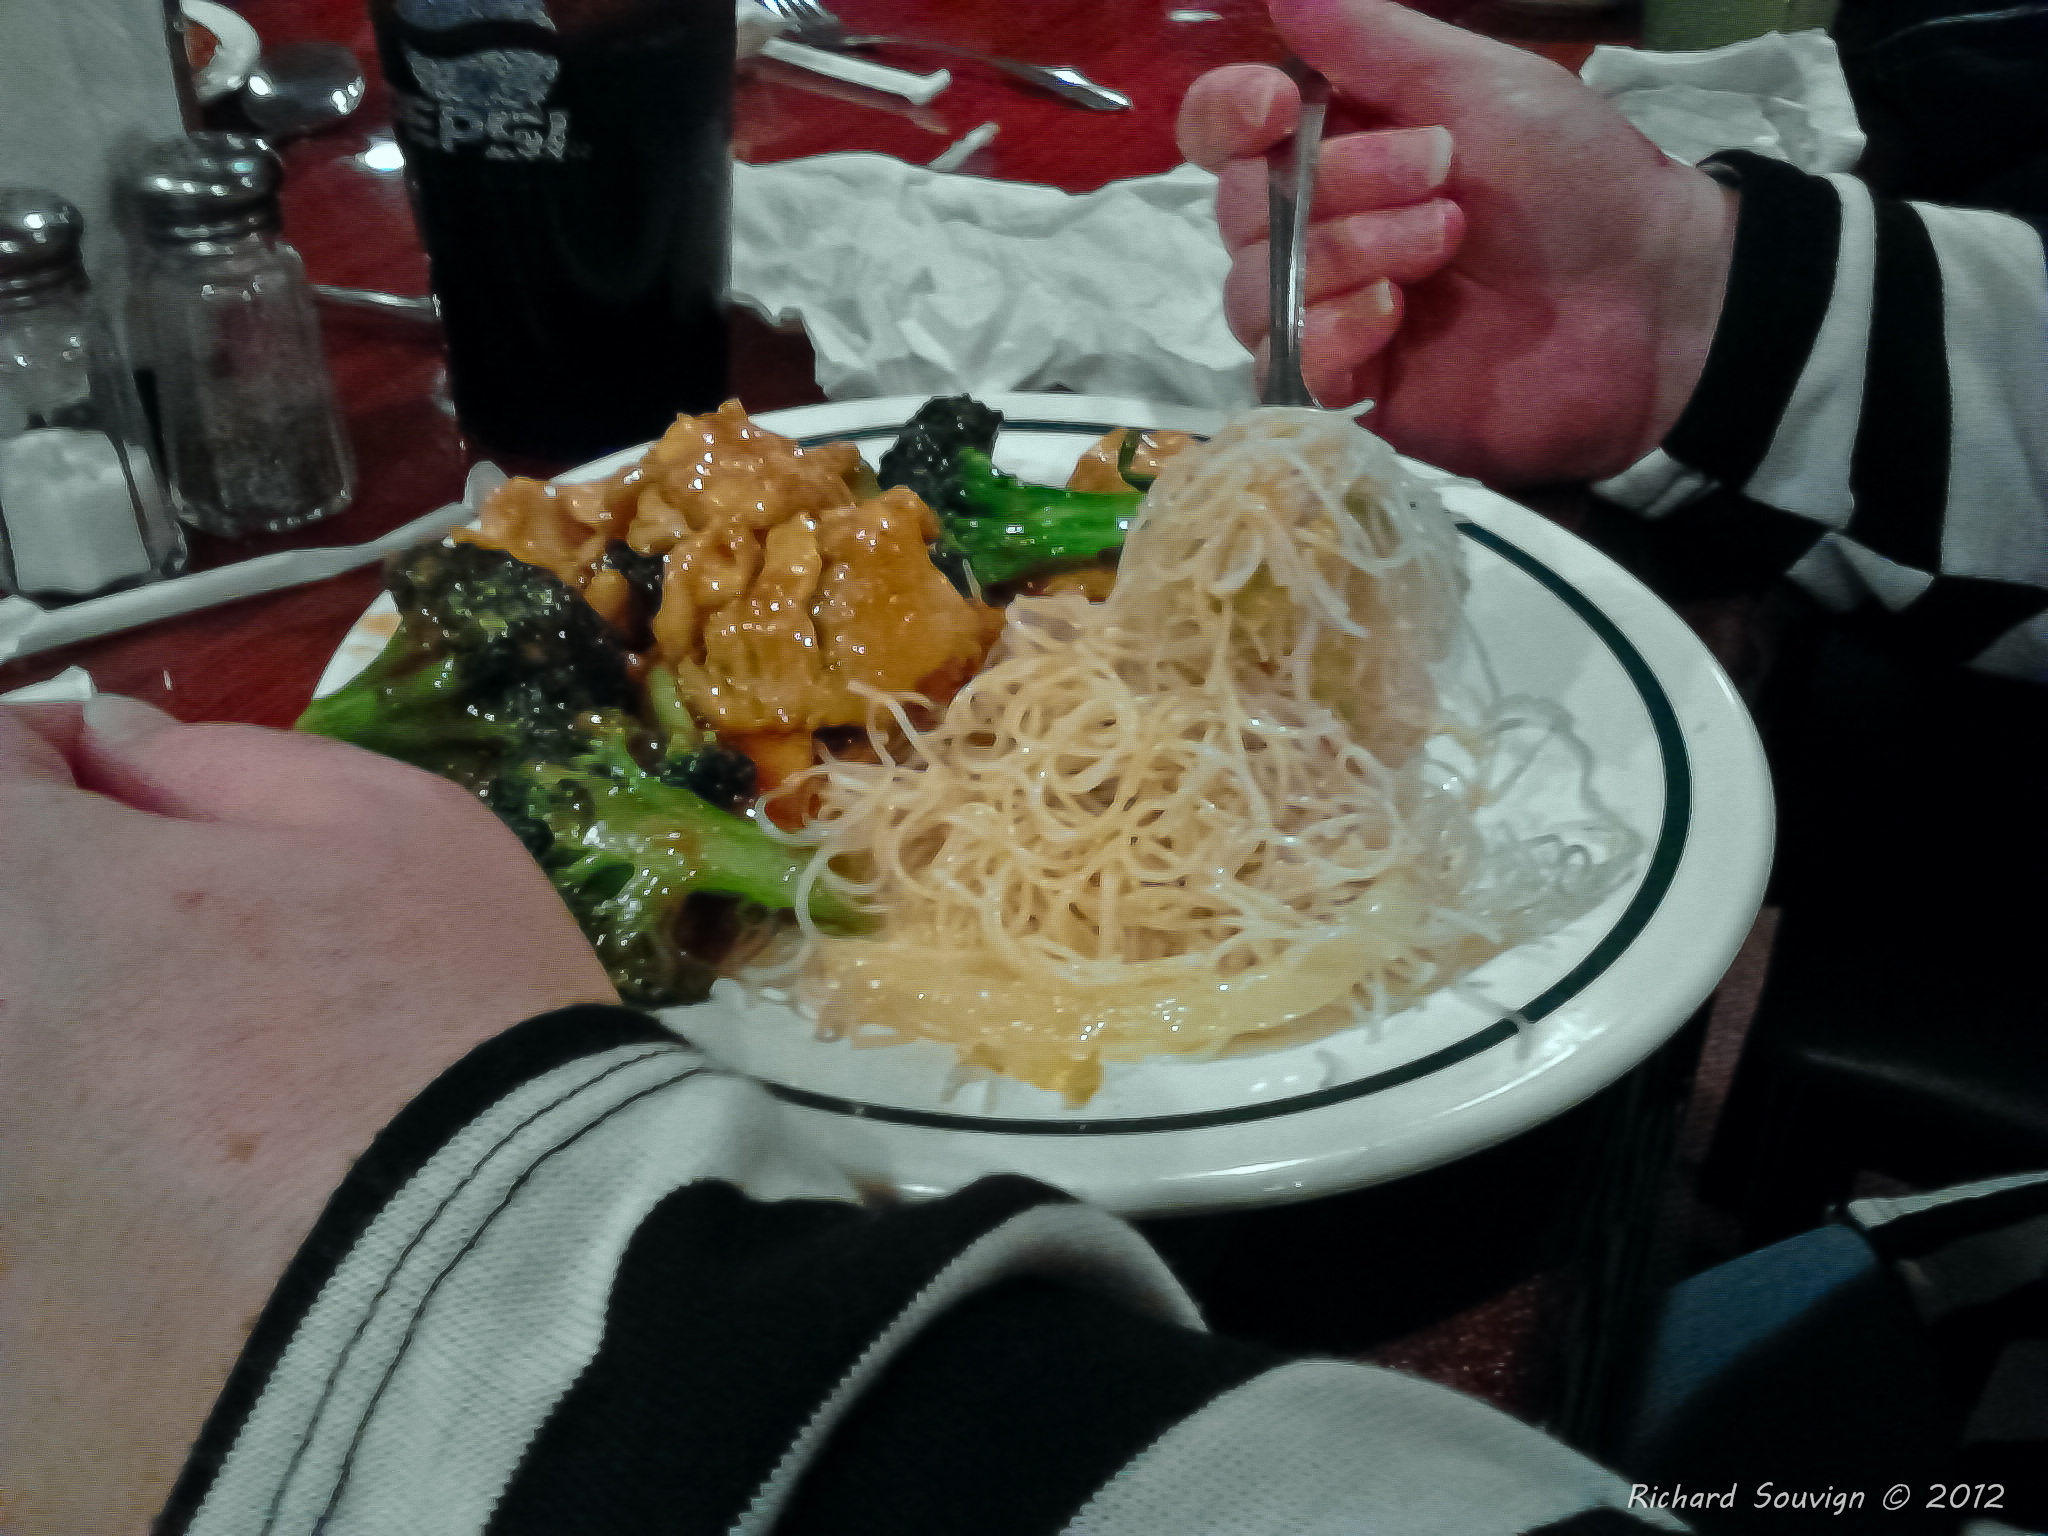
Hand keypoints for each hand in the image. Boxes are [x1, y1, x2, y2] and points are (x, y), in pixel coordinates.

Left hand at [0, 700, 613, 1534]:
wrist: (507, 1286)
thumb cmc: (459, 1026)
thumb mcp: (395, 828)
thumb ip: (220, 764)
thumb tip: (116, 749)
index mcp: (25, 899)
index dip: (49, 764)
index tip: (116, 784)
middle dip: (71, 926)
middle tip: (186, 954)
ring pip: (33, 1078)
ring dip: (88, 1063)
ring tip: (215, 1104)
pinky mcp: (22, 1337)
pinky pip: (53, 1219)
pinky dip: (108, 1197)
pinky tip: (211, 1224)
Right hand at [1177, 0, 1738, 485]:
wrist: (1651, 303)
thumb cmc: (1578, 185)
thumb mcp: (1482, 85)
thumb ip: (1375, 40)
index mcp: (1338, 145)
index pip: (1223, 132)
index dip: (1228, 117)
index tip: (1279, 107)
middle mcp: (1318, 228)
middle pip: (1241, 209)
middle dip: (1336, 185)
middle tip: (1441, 175)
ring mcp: (1328, 311)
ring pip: (1255, 290)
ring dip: (1345, 255)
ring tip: (1442, 245)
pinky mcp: (1350, 388)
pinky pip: (1285, 369)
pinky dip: (1328, 335)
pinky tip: (1392, 317)